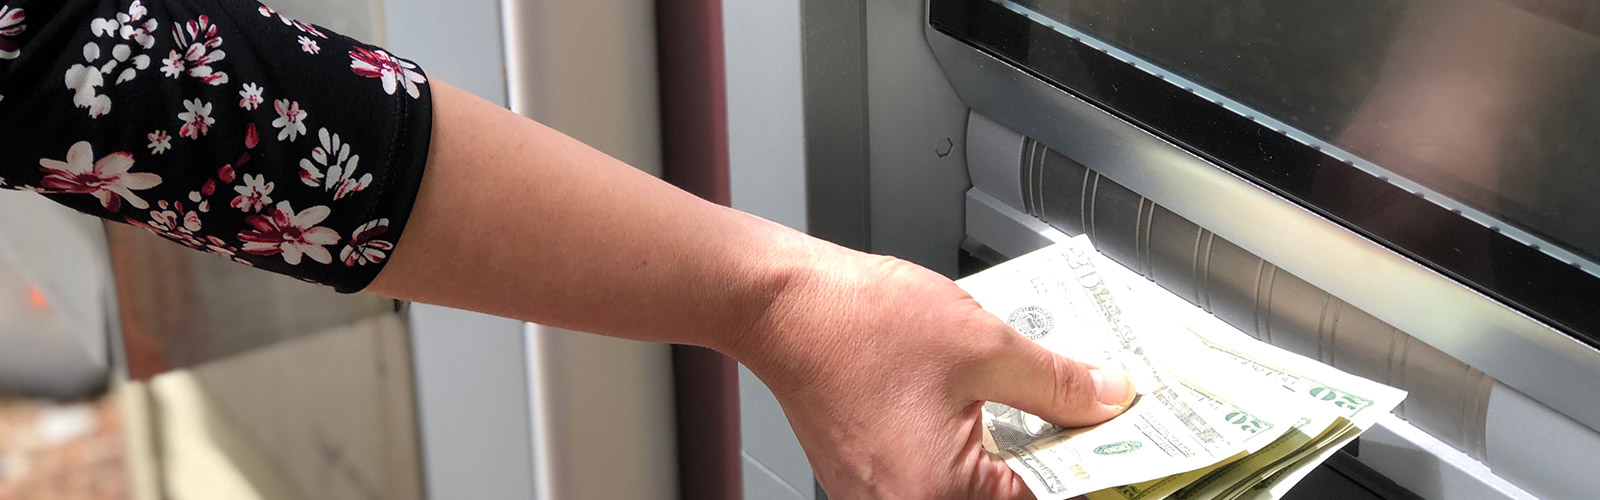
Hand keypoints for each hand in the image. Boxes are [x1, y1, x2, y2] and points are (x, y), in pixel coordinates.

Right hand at [732, 245, 1135, 498]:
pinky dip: (973, 453)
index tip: (1124, 444)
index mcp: (943, 496)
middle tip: (1090, 417)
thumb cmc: (857, 324)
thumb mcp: (982, 344)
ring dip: (1016, 458)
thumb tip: (1109, 400)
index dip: (1095, 468)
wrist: (780, 306)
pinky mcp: (868, 483)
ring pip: (977, 491)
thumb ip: (1058, 383)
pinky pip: (938, 481)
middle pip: (1013, 498)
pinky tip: (990, 412)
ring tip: (1044, 409)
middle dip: (1055, 460)